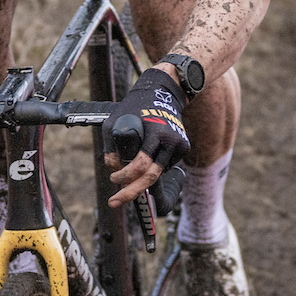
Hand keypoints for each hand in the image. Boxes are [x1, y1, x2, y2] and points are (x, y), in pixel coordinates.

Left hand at [102, 67, 189, 206]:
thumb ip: (111, 145)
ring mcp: (179, 145)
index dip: (125, 176)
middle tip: (115, 202)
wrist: (163, 93)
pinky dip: (152, 165)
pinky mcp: (184, 147)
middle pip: (151, 177)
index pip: (141, 165)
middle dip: (132, 192)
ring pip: (157, 172)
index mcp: (154, 132)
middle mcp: (170, 140)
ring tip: (130, 167)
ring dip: (141, 176)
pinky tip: (148, 150)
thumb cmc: (135, 106)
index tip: (113, 178)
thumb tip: (113, 167)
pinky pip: (164, 165)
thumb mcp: (115, 120)